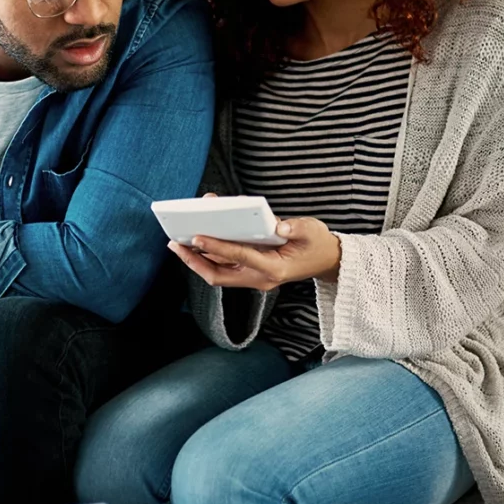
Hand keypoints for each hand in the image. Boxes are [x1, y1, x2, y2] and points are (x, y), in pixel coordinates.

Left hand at [169, 216, 341, 290]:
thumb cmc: (318, 243)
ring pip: (218, 272)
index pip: (239, 257)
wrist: (327, 261)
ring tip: (178, 241)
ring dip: (198, 258)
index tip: (197, 237)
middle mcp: (259, 277)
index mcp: (273, 269)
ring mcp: (254, 277)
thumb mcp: (312, 231)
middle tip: (175, 244)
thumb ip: (294, 228)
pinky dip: (210, 254)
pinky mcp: (251, 271)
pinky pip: (225, 266)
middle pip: (219, 274)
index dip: (217, 247)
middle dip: (195, 260)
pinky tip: (198, 240)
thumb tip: (276, 226)